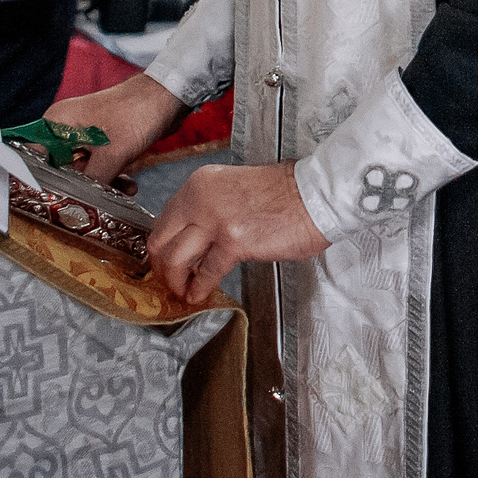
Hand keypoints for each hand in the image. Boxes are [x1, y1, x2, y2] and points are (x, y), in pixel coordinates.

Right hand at [39, 73, 188, 189]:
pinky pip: (99, 164)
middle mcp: (65, 127)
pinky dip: (112, 176)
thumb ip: (91, 181)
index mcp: (57, 123)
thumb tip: (79, 205)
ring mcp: (84, 133)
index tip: (52, 202)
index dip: (41, 182)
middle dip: (79, 187)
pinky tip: (129, 187)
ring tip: (123, 192)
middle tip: (94, 204)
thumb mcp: (112, 154)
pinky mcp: (103, 139)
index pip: (34, 159)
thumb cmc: (137, 113)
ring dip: (102, 184)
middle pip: (59, 168)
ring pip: (83, 169)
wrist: (170, 95)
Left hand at [147, 161, 330, 302]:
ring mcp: (216, 221)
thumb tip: (197, 234)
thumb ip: (212, 206)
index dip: (163, 244)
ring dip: (176, 281)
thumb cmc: (287, 191)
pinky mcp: (234, 242)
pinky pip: (206, 273)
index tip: (165, 258)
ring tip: (182, 291)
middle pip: (162, 240)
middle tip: (167, 279)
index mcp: (201, 183)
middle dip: (161, 266)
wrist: (316, 195)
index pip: (166, 218)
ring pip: (176, 259)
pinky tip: (199, 295)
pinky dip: (199, 288)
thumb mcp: (236, 186)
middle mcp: (202, 199)